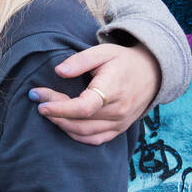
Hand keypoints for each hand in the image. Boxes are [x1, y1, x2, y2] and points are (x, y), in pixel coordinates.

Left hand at [30, 43, 159, 144]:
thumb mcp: (103, 52)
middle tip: (39, 101)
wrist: (152, 73)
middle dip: (55, 114)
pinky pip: (95, 140)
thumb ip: (80, 61)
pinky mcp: (119, 129)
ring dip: (62, 125)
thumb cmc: (124, 61)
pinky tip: (63, 124)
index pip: (84, 107)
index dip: (60, 108)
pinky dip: (76, 136)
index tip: (40, 102)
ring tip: (47, 111)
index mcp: (113, 90)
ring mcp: (120, 123)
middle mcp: (118, 111)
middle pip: (80, 121)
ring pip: (85, 134)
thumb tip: (59, 71)